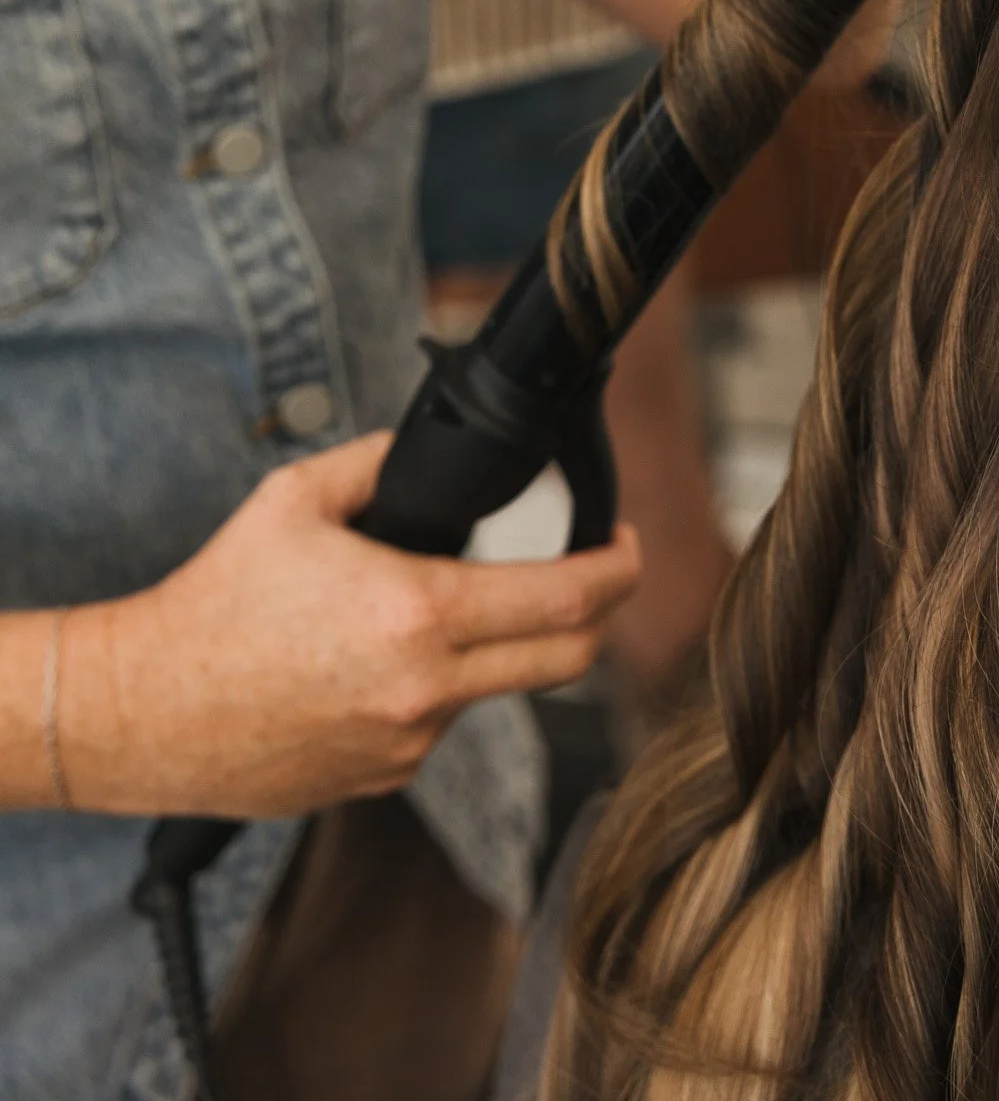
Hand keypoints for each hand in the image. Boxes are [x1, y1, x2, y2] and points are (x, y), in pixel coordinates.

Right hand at [60, 433, 640, 817]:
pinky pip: (437, 725)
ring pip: (495, 689)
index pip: (565, 599)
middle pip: (568, 660)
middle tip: (593, 576)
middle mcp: (426, 689)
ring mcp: (407, 744)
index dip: (618, 569)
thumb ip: (382, 463)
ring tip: (425, 609)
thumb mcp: (297, 497)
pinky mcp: (381, 779)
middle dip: (599, 614)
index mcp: (417, 612)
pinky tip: (370, 663)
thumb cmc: (216, 598)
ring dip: (494, 648)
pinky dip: (433, 689)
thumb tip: (431, 448)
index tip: (626, 546)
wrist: (143, 710)